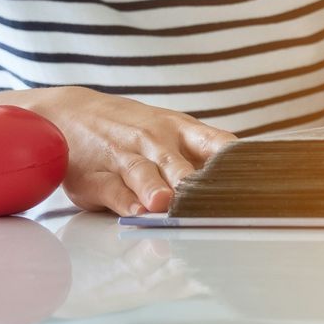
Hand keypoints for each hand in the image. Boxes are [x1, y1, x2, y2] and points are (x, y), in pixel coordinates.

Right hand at [27, 87, 237, 216]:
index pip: (218, 147)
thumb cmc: (132, 128)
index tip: (253, 186)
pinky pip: (113, 189)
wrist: (70, 113)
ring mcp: (124, 157)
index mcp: (182, 130)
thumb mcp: (171, 130)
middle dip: (193, 185)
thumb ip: (202, 153)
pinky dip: (124, 200)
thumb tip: (243, 177)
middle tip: (206, 202)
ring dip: (155, 188)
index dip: (235, 167)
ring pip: (145, 173)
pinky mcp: (96, 177)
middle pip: (181, 164)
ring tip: (163, 203)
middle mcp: (155, 141)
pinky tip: (134, 210)